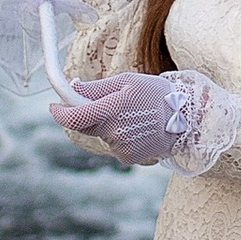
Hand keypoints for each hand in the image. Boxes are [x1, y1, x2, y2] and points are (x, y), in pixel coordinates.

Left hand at [52, 69, 202, 166]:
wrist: (186, 119)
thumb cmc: (156, 94)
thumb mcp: (127, 81)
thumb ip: (96, 88)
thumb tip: (72, 88)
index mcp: (112, 109)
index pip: (74, 117)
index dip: (59, 112)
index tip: (54, 106)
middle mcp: (114, 132)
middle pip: (85, 125)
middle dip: (86, 113)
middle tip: (100, 102)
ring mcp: (121, 148)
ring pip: (101, 135)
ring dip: (107, 125)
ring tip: (132, 114)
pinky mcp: (128, 158)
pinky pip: (114, 145)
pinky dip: (119, 136)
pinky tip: (137, 128)